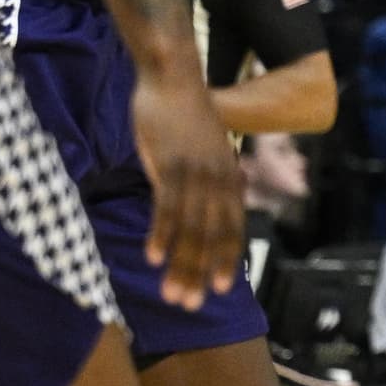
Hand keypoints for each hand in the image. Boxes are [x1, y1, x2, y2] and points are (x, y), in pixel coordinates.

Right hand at [135, 66, 246, 308]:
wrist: (172, 78)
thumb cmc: (184, 118)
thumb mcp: (204, 154)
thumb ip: (205, 184)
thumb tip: (197, 214)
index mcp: (229, 178)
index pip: (232, 228)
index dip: (226, 260)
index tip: (220, 290)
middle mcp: (219, 179)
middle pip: (212, 236)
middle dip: (201, 273)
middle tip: (190, 306)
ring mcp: (196, 172)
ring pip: (191, 228)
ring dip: (180, 264)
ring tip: (170, 294)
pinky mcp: (170, 163)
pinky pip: (167, 206)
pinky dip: (162, 234)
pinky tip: (154, 258)